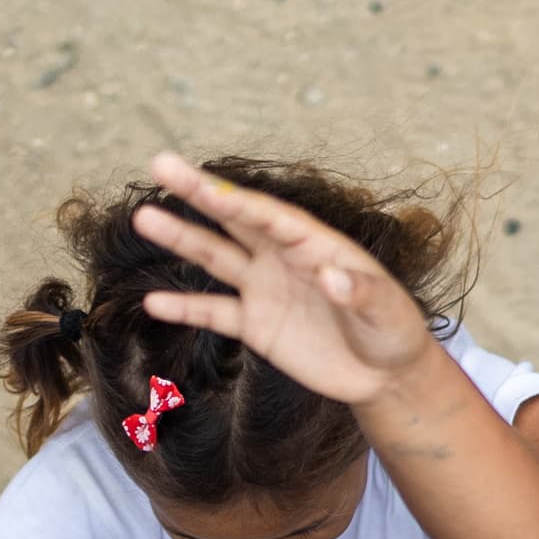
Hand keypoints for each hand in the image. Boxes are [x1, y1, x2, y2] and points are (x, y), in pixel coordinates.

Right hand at [131, 152, 441, 402]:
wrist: (385, 375)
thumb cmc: (394, 332)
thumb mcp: (387, 310)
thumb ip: (360, 291)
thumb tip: (331, 276)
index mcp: (316, 244)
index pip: (269, 215)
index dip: (236, 199)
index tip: (203, 184)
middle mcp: (283, 258)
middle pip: (234, 218)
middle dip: (198, 192)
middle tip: (160, 163)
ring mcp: (266, 289)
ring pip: (216, 257)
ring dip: (182, 239)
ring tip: (144, 218)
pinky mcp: (256, 325)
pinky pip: (214, 312)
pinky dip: (185, 307)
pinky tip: (153, 301)